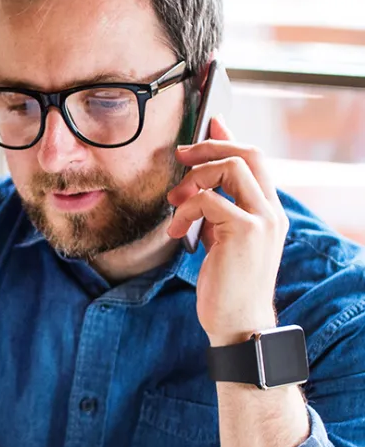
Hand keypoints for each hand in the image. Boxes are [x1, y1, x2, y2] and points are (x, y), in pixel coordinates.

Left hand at [167, 118, 287, 345]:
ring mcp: (262, 219)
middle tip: (180, 157)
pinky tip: (177, 232)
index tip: (210, 123)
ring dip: (194, 180)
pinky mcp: (245, 231)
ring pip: (230, 168)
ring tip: (175, 205)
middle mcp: (272, 211)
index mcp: (269, 211)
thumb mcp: (224, 241)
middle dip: (209, 147)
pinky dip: (185, 210)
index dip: (230, 137)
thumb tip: (199, 185)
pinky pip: (209, 199)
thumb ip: (219, 212)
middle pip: (247, 153)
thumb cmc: (227, 286)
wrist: (238, 323)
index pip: (256, 159)